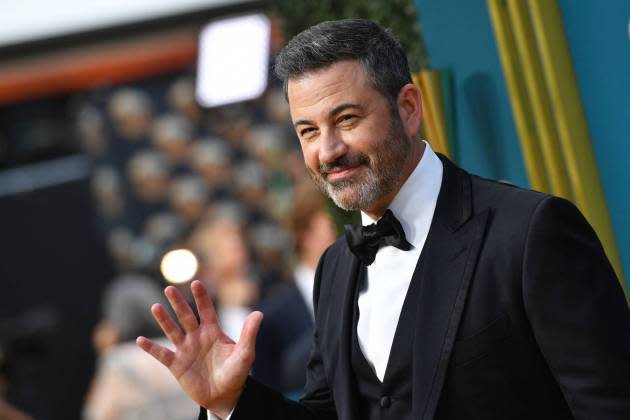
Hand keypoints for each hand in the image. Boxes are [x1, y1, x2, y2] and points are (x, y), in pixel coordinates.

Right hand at [136, 280, 262, 418]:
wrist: (224, 395)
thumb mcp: (245, 353)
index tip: (196, 282)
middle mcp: (197, 336)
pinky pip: (162, 355)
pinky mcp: (177, 365)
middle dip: (178, 303)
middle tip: (169, 288)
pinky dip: (151, 348)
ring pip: (172, 331)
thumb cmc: (236, 373)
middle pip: (186, 316)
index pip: (206, 309)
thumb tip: (259, 313)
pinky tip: (140, 340)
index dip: (201, 297)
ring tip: (155, 307)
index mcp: (213, 331)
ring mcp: (185, 350)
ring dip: (164, 320)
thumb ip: (249, 333)